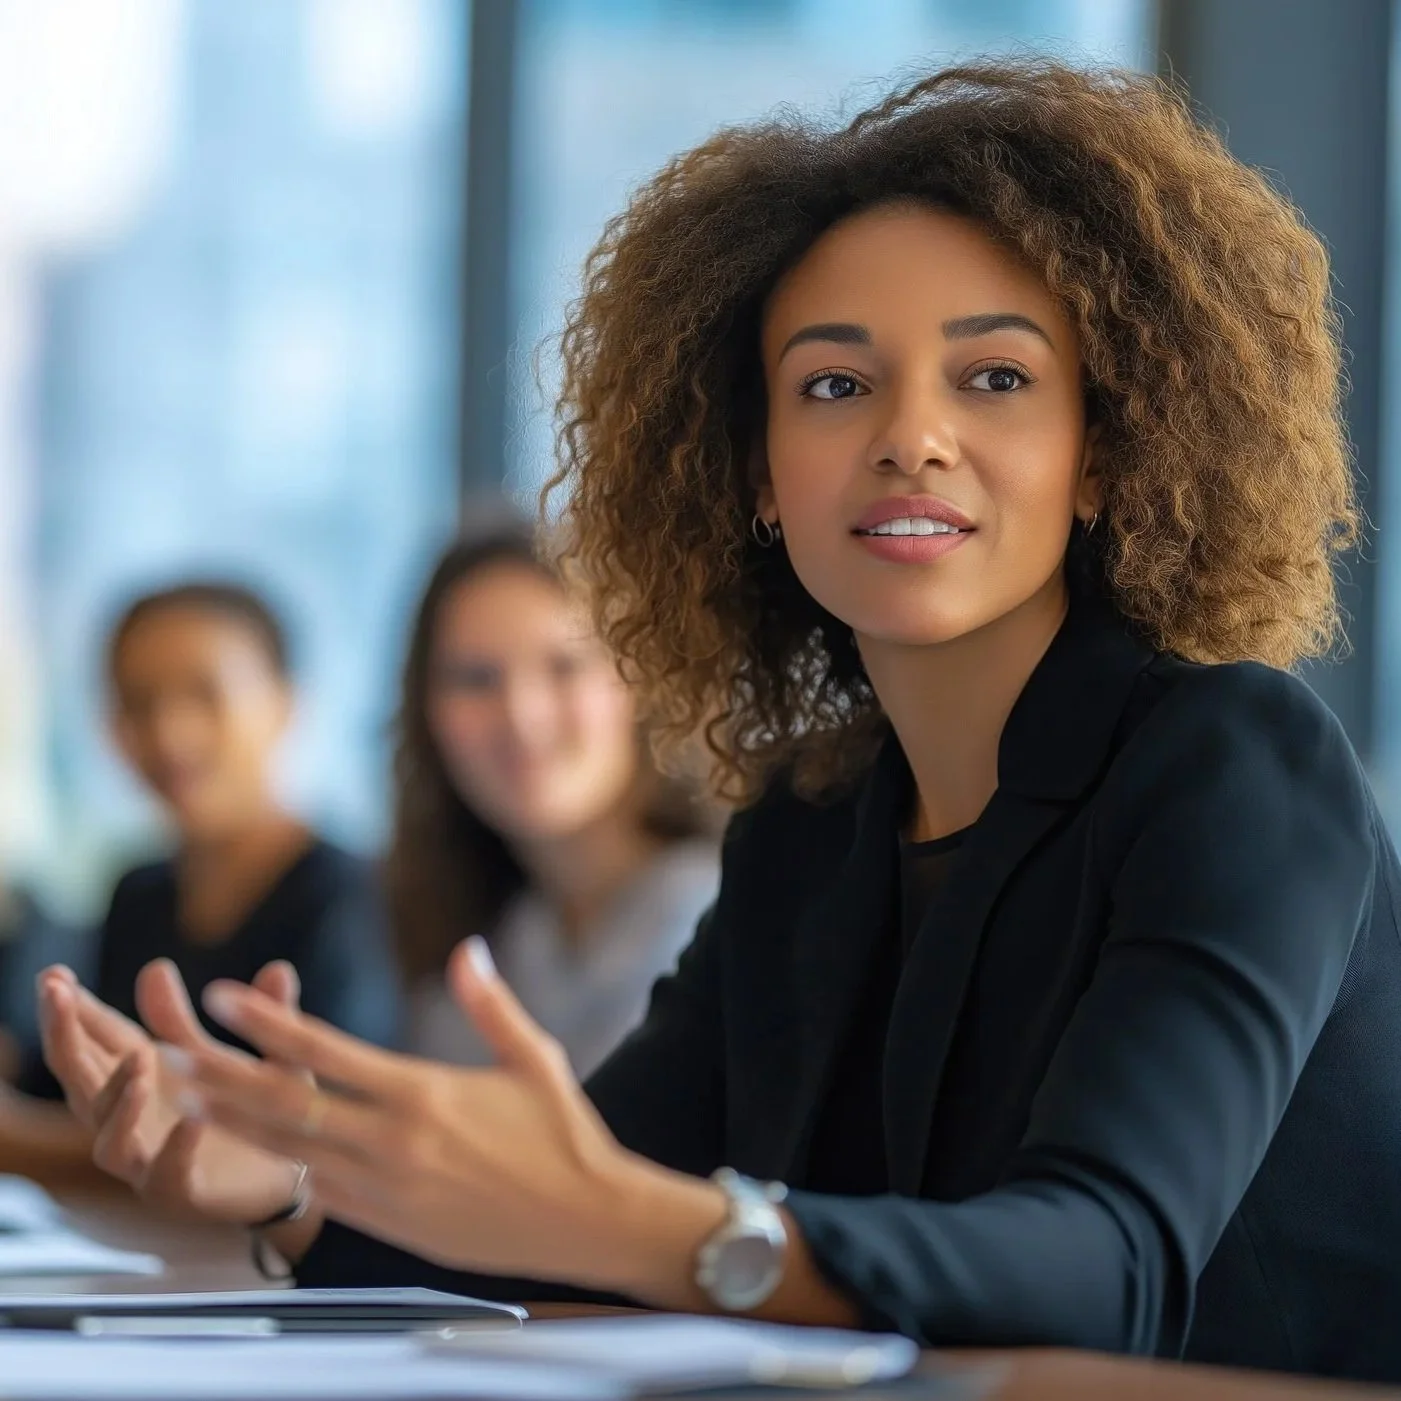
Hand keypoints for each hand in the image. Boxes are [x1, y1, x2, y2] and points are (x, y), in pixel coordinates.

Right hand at [38, 960, 307, 1225]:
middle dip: (64, 1038)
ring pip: (109, 1139)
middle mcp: (135, 1117)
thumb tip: (261, 966)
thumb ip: (249, 1014)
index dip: (75, 1009)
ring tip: (137, 1059)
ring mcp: (152, 1159)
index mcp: (145, 1074)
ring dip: (117, 1099)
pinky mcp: (183, 1193)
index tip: (55, 974)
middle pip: (82, 1081)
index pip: (100, 1039)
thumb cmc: (254, 1110)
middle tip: (57, 996)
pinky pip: (168, 1176)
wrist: (292, 1171)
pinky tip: (192, 1123)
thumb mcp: (248, 1054)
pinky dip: (175, 1150)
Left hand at [168, 938, 659, 1285]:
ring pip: (292, 1154)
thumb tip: (467, 949)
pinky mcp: (392, 1227)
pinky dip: (284, 1171)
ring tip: (185, 1102)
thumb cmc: (565, 1135)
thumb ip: (491, 1004)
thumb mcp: (535, 1058)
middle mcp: (393, 1141)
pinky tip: (254, 1156)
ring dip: (234, 1126)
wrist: (587, 1220)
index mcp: (423, 1092)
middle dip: (222, 1078)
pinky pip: (324, 1195)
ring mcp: (387, 1189)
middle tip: (169, 1055)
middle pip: (288, 1104)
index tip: (221, 999)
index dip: (266, 1024)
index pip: (324, 1052)